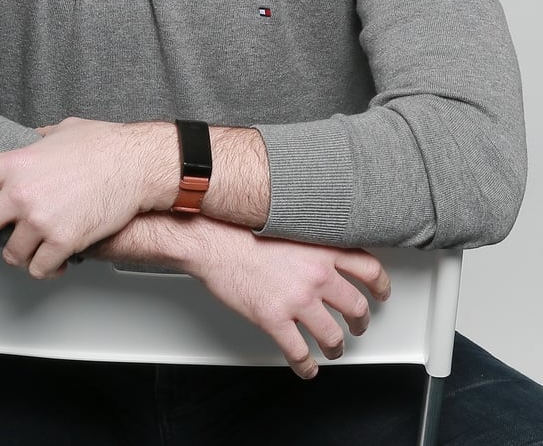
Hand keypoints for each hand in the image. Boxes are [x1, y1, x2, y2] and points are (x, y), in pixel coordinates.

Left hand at [0, 117, 175, 277]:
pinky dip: (48, 268)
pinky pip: (40, 269)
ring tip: (39, 245)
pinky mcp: (62, 242)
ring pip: (11, 254)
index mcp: (16, 163)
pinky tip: (58, 257)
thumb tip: (34, 139)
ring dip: (22, 254)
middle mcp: (21, 193)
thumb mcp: (63, 130)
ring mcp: (40, 220)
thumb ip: (40, 139)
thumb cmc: (105, 145)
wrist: (136, 164)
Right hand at [188, 222, 389, 378]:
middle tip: (359, 325)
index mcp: (321, 248)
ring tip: (334, 349)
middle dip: (361, 321)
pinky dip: (306, 367)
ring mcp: (297, 299)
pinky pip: (299, 352)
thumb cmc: (242, 228)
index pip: (367, 267)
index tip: (381, 291)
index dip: (380, 284)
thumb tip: (321, 249)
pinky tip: (306, 368)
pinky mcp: (274, 319)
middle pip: (355, 306)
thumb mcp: (287, 224)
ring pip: (332, 335)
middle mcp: (315, 274)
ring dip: (336, 347)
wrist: (213, 240)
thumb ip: (309, 239)